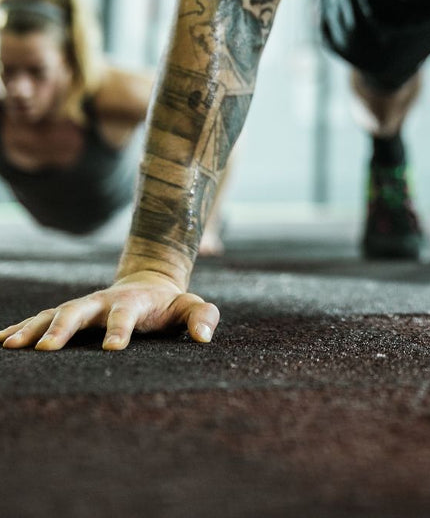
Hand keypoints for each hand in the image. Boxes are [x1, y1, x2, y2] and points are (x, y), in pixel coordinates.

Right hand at [0, 272, 219, 351]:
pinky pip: (40, 319)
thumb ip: (202, 317)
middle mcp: (101, 302)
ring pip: (53, 313)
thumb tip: (205, 337)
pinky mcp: (68, 314)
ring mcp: (82, 307)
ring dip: (32, 328)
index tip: (113, 348)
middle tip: (45, 348)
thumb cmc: (170, 304)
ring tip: (10, 346)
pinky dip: (20, 327)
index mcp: (132, 302)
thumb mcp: (190, 307)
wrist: (149, 284)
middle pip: (79, 310)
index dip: (120, 329)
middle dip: (62, 327)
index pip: (125, 315)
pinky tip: (0, 341)